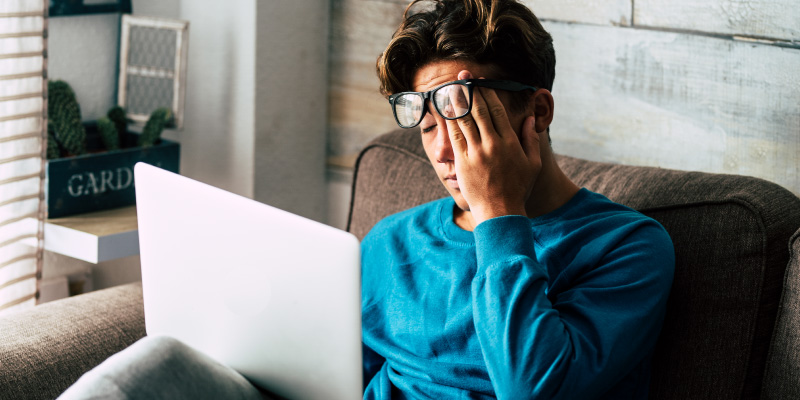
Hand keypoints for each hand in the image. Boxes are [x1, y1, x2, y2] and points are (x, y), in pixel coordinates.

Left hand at [445, 70, 542, 224]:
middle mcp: (492, 144)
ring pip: (464, 120)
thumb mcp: (533, 164)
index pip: (496, 110)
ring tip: (450, 86)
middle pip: (478, 110)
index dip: (486, 93)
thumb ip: (531, 139)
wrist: (500, 212)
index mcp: (510, 141)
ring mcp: (476, 152)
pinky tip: (444, 109)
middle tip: (462, 75)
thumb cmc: (518, 189)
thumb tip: (529, 119)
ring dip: (456, 101)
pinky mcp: (463, 162)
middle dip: (469, 90)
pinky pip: (454, 136)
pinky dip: (449, 121)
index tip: (480, 82)